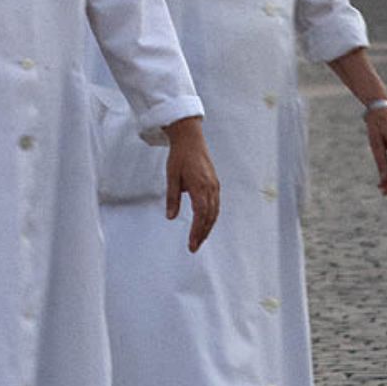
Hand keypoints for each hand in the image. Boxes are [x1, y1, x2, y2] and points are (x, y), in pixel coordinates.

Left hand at [163, 116, 219, 251]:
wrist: (190, 138)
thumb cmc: (179, 156)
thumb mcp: (172, 176)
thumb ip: (172, 198)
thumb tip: (170, 216)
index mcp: (200, 186)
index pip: (201, 215)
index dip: (197, 231)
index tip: (192, 244)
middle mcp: (210, 188)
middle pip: (209, 217)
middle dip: (202, 233)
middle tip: (194, 247)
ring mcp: (214, 186)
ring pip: (214, 212)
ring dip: (208, 227)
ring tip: (199, 239)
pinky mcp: (214, 184)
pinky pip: (215, 204)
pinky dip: (211, 217)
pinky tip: (205, 223)